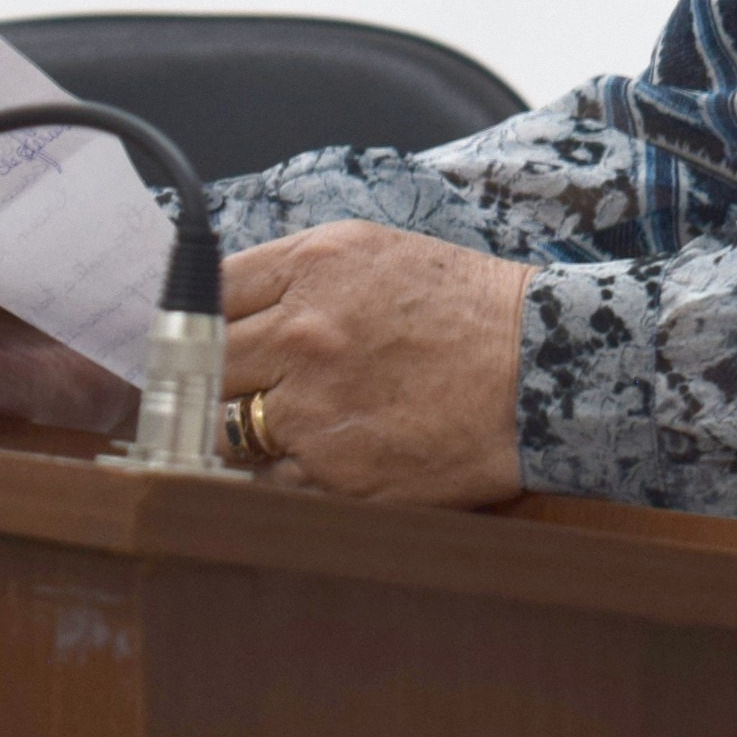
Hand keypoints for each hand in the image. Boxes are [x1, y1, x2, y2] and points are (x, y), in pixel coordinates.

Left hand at [221, 222, 529, 508]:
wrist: (541, 371)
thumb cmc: (463, 308)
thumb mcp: (375, 253)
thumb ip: (295, 272)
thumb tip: (221, 301)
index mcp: (313, 268)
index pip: (205, 294)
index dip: (195, 319)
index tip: (195, 337)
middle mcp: (304, 336)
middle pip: (202, 366)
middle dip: (213, 377)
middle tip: (235, 385)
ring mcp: (315, 411)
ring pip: (224, 431)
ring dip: (243, 430)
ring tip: (289, 422)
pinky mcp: (335, 477)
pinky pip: (266, 483)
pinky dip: (282, 475)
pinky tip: (323, 455)